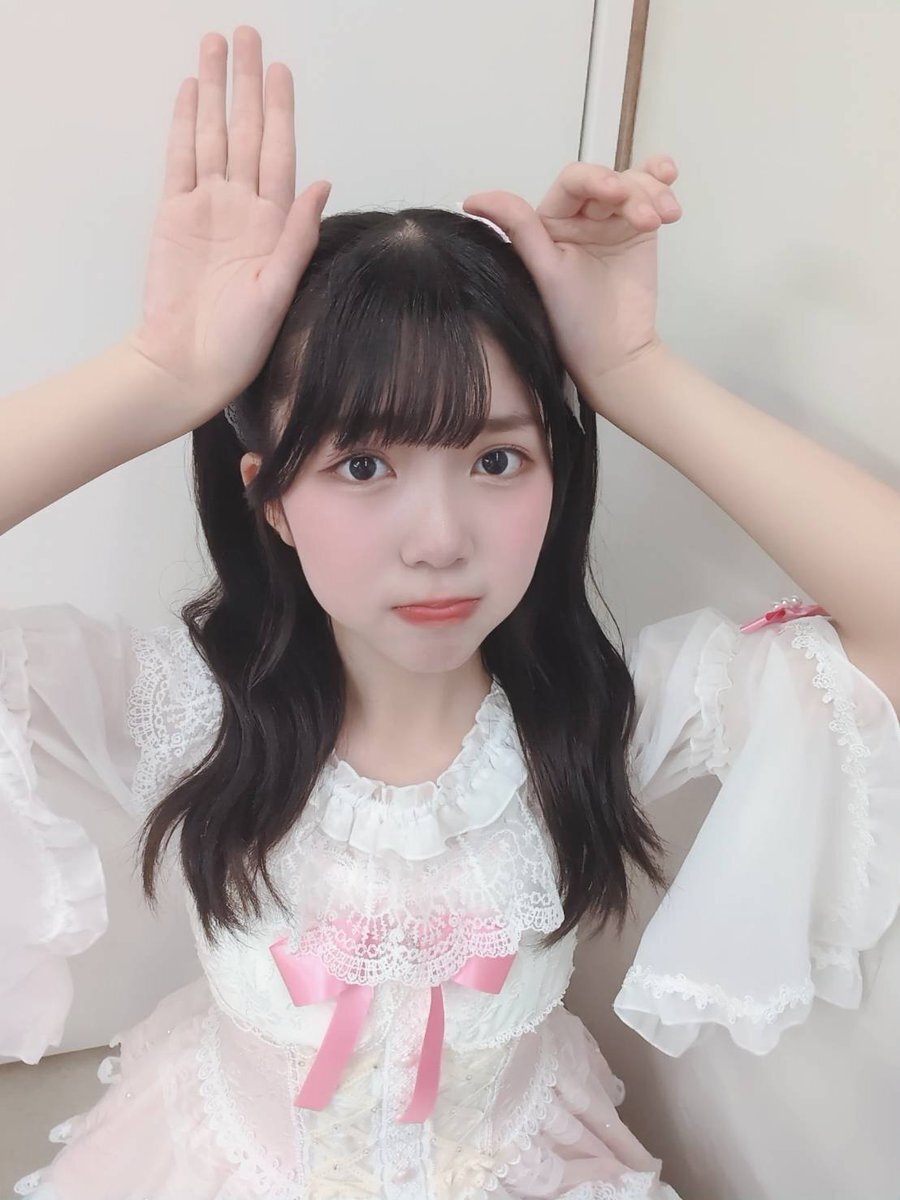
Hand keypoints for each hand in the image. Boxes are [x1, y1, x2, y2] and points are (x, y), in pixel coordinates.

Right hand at [126, 26, 330, 424]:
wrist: (190, 364)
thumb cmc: (241, 341)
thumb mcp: (279, 290)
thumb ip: (298, 236)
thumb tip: (323, 184)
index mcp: (273, 224)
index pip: (279, 152)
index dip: (280, 109)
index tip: (281, 69)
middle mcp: (243, 208)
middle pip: (245, 130)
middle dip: (246, 82)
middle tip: (246, 33)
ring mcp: (207, 208)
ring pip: (211, 134)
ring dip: (214, 91)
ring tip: (215, 45)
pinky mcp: (174, 215)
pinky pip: (180, 159)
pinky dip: (183, 124)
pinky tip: (189, 91)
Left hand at [461, 156, 680, 403]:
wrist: (616, 354)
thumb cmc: (574, 322)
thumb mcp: (545, 273)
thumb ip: (519, 228)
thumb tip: (474, 199)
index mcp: (548, 223)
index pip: (573, 182)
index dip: (596, 179)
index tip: (616, 195)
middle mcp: (577, 217)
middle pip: (608, 180)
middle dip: (632, 192)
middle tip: (648, 220)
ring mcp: (609, 222)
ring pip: (633, 184)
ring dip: (652, 192)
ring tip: (664, 218)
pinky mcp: (637, 230)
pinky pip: (649, 196)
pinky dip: (660, 183)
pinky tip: (670, 177)